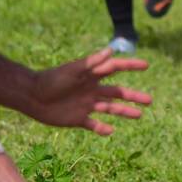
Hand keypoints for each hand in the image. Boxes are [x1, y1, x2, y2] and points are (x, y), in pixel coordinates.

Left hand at [26, 48, 151, 133]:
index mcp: (92, 75)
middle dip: (133, 96)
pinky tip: (111, 131)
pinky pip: (94, 124)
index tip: (146, 65)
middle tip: (150, 100)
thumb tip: (110, 50)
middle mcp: (92, 90)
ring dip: (125, 111)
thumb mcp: (72, 69)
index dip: (131, 66)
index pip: (115, 68)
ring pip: (110, 108)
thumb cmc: (51, 80)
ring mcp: (86, 104)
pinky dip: (102, 128)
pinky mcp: (78, 118)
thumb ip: (91, 62)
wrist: (31, 96)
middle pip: (117, 92)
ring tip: (139, 115)